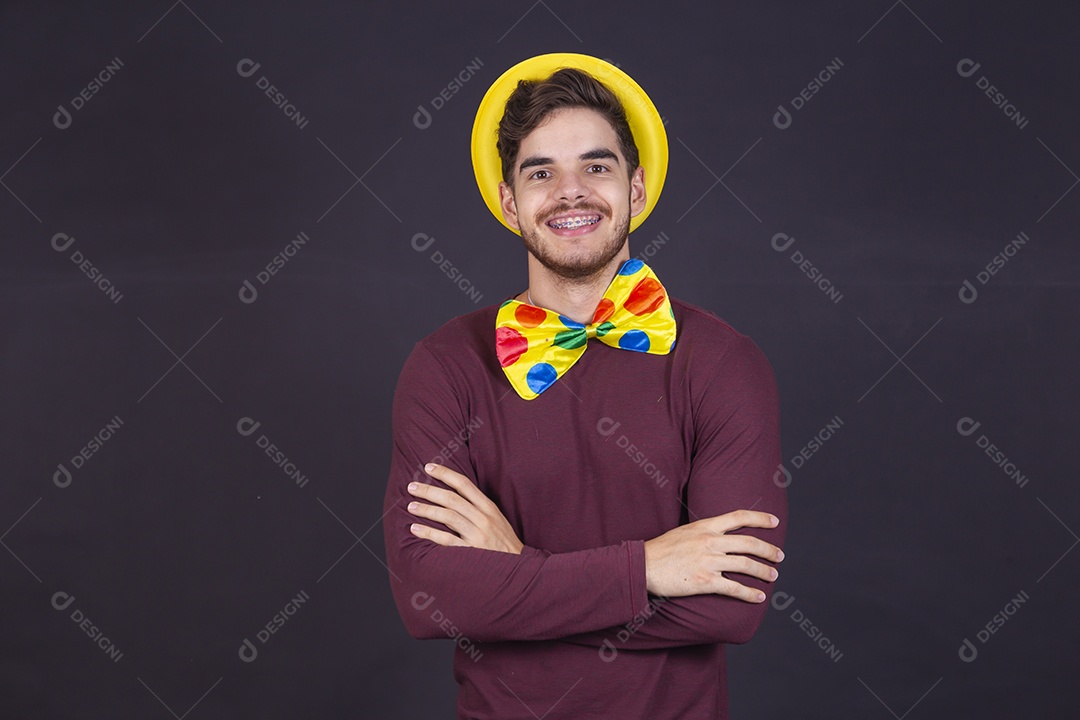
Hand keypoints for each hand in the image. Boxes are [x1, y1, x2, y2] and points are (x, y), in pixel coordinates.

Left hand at [406, 463, 523, 553]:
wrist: (519, 567)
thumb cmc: (504, 543)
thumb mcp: (497, 519)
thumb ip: (478, 507)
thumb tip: (454, 494)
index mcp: (489, 507)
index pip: (464, 484)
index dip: (445, 473)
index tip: (428, 467)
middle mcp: (483, 518)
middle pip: (452, 499)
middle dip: (429, 490)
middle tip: (412, 486)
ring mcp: (478, 535)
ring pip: (448, 516)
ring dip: (427, 510)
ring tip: (411, 506)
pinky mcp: (472, 552)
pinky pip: (447, 540)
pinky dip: (430, 533)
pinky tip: (415, 529)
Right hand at [643, 510, 782, 600]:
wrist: (643, 565)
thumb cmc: (660, 550)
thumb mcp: (683, 532)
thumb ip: (703, 533)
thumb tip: (718, 537)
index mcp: (705, 526)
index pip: (738, 517)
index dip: (760, 518)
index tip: (774, 522)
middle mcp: (710, 541)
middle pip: (748, 543)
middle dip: (768, 550)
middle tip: (779, 556)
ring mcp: (709, 561)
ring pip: (746, 565)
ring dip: (763, 571)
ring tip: (773, 576)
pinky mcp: (705, 581)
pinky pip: (734, 588)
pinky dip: (749, 593)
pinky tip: (759, 597)